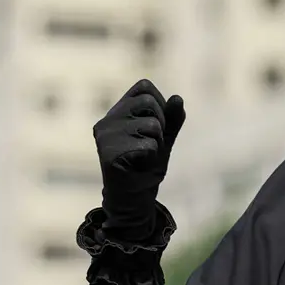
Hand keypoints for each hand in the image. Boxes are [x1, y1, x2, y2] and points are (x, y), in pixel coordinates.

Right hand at [94, 79, 185, 240]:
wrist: (134, 197)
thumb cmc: (147, 166)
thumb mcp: (164, 138)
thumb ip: (172, 119)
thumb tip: (178, 98)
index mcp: (117, 112)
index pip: (144, 87)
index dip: (160, 104)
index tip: (157, 126)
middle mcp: (107, 120)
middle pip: (148, 100)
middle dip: (161, 123)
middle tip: (152, 143)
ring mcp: (106, 136)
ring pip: (151, 123)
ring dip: (158, 142)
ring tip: (145, 156)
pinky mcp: (109, 153)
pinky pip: (148, 145)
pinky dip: (152, 156)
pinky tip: (139, 165)